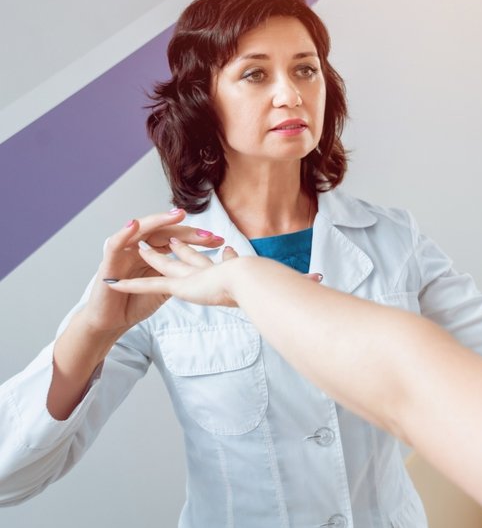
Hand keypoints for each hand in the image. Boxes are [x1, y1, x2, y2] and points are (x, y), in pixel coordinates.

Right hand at [80, 209, 225, 333]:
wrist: (112, 322)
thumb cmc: (137, 303)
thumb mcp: (167, 288)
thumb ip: (183, 275)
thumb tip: (210, 270)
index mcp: (155, 253)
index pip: (179, 239)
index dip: (198, 239)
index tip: (220, 241)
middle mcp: (140, 247)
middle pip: (165, 232)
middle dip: (187, 232)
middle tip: (207, 234)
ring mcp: (124, 252)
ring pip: (142, 230)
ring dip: (159, 221)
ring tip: (177, 215)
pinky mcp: (108, 261)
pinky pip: (115, 243)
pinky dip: (124, 233)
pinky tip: (135, 225)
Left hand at [107, 240, 323, 306]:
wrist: (259, 282)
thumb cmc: (276, 287)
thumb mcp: (290, 285)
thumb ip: (303, 285)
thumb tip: (322, 281)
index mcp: (235, 272)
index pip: (226, 261)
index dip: (224, 254)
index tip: (222, 248)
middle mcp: (213, 270)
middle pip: (194, 257)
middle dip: (183, 248)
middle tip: (171, 239)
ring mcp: (195, 276)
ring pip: (169, 265)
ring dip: (153, 258)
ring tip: (138, 250)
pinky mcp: (181, 286)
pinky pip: (149, 285)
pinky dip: (131, 284)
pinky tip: (113, 283)